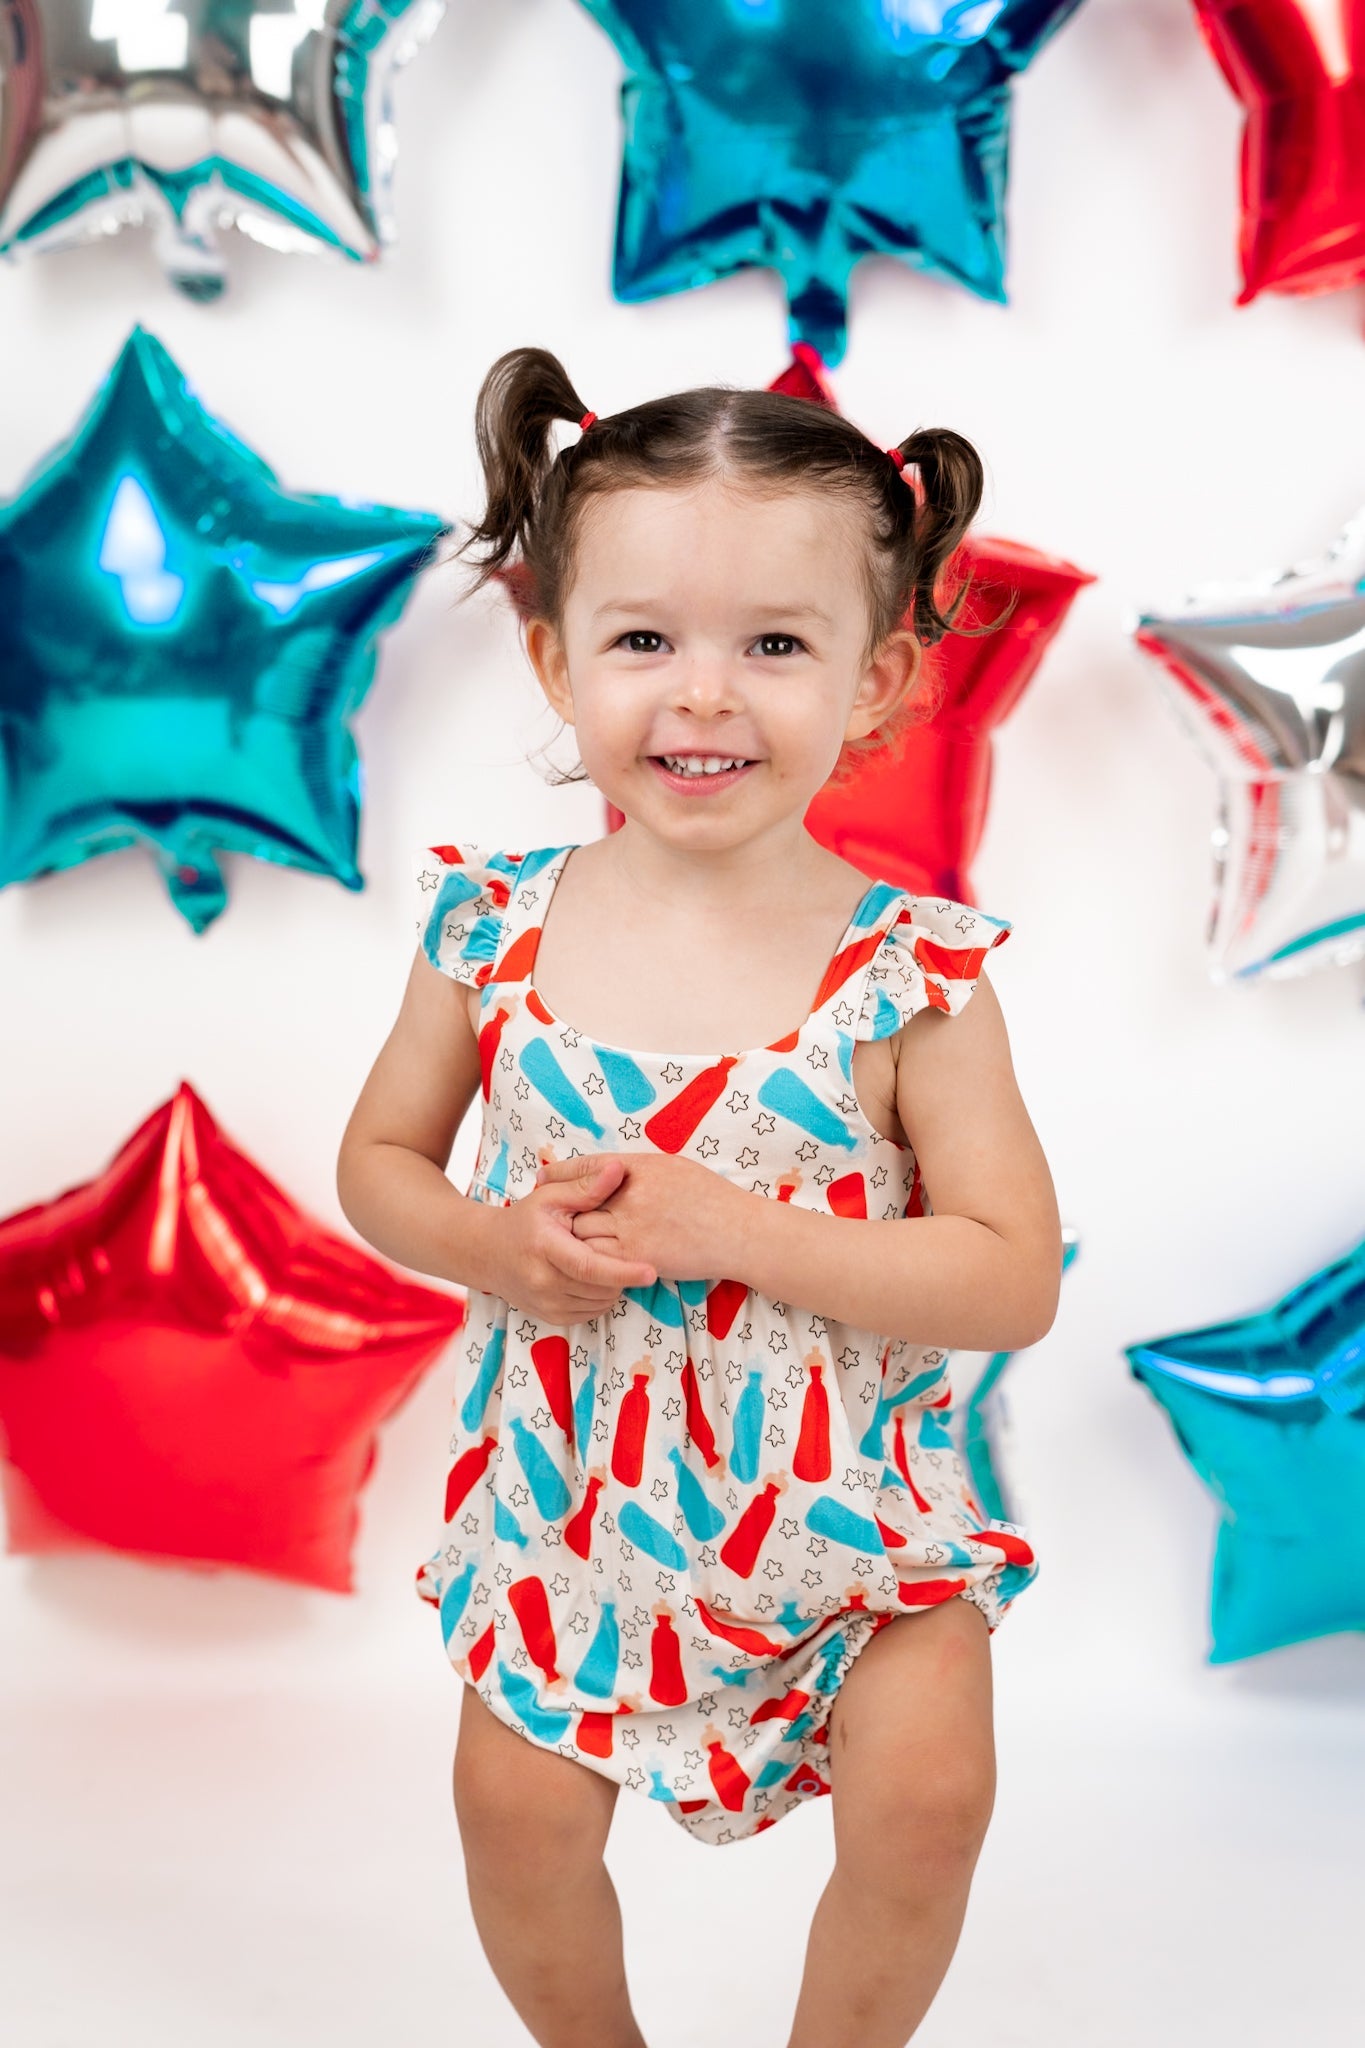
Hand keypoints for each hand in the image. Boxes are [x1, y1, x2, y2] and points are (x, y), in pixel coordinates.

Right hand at [491, 1155, 657, 1326]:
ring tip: (601, 1258)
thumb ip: (586, 1186)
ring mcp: (547, 1304)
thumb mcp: (551, 1196)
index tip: (651, 1271)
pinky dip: (600, 1296)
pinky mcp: (552, 1318)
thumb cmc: (525, 1220)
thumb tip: (617, 1169)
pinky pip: (592, 1312)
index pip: (589, 1267)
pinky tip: (592, 1276)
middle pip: (601, 1286)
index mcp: (545, 1248)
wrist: (488, 1253)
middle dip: (620, 1270)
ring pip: (601, 1301)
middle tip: (616, 1248)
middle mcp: (543, 1282)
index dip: (622, 1271)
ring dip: (612, 1284)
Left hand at [533, 1149, 741, 1283]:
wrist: (737, 1232)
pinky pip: (596, 1259)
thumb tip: (612, 1170)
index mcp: (639, 1167)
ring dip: (571, 1238)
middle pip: (577, 1200)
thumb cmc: (711, 1197)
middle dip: (562, 1209)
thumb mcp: (673, 1168)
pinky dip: (587, 1261)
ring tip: (560, 1243)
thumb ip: (638, 1169)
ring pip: (581, 1232)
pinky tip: (584, 1264)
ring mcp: (630, 1227)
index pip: (587, 1165)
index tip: (543, 1177)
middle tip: (545, 1215)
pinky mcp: (635, 1257)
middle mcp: (629, 1194)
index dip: (561, 1172)